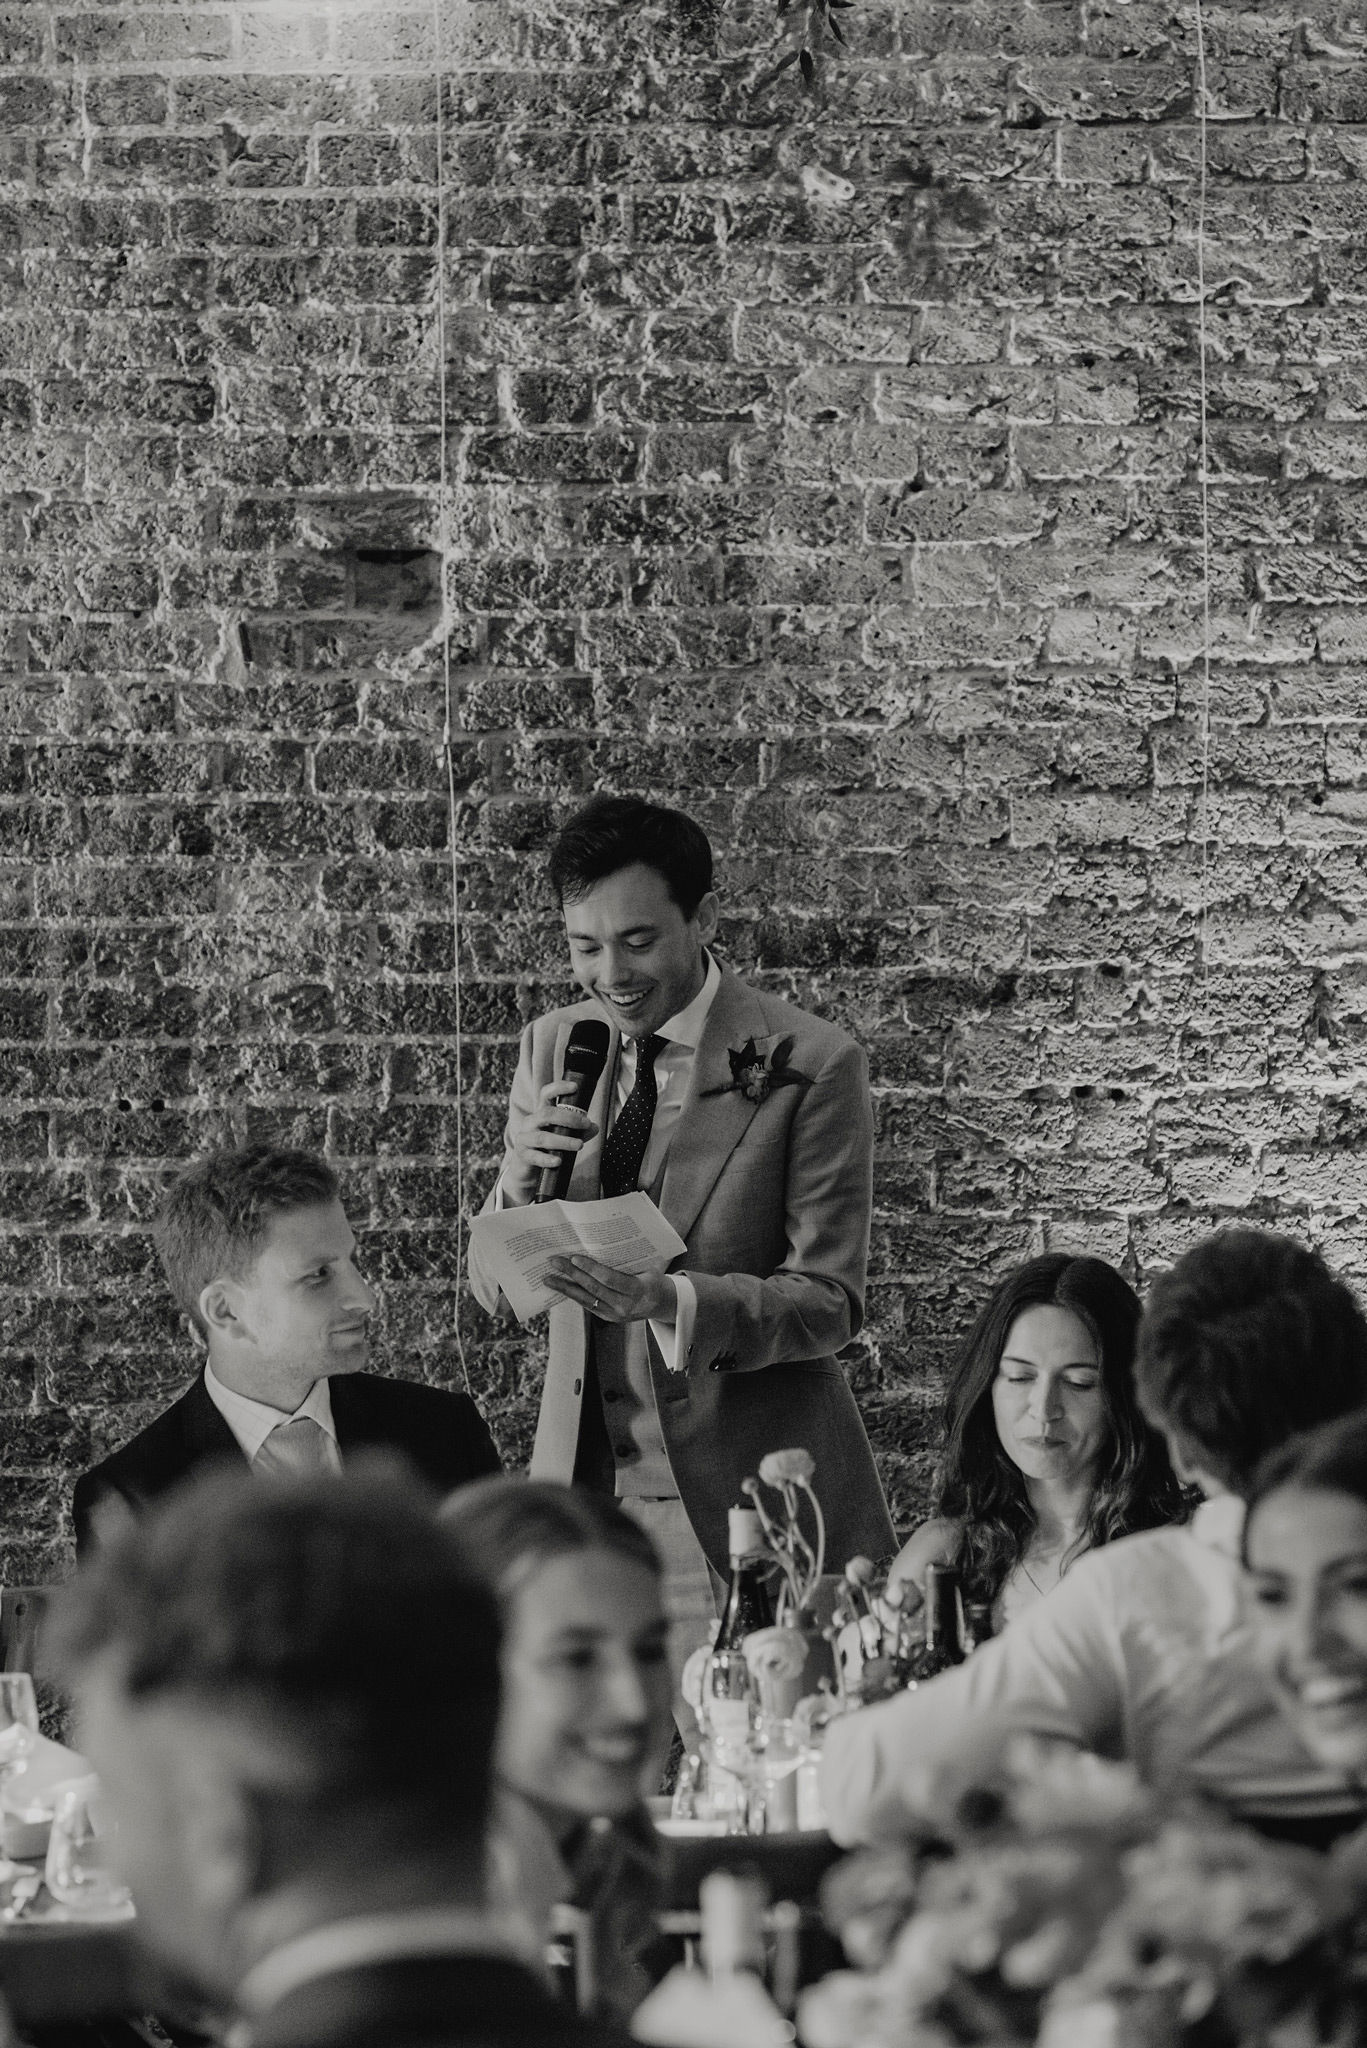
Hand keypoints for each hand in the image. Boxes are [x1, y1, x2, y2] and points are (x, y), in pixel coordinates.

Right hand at [510, 1079, 598, 1182]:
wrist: (527, 1169)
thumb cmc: (547, 1148)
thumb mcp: (563, 1136)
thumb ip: (579, 1132)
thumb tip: (594, 1127)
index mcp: (541, 1113)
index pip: (546, 1094)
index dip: (559, 1088)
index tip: (574, 1087)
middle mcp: (531, 1122)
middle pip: (547, 1114)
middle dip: (569, 1118)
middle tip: (586, 1124)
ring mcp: (524, 1138)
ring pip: (543, 1137)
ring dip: (563, 1140)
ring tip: (579, 1145)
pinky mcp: (522, 1155)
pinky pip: (535, 1156)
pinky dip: (547, 1159)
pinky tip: (558, 1161)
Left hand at [543, 1254, 674, 1324]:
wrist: (663, 1303)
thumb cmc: (655, 1279)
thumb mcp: (649, 1267)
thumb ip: (629, 1259)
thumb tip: (604, 1240)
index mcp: (638, 1290)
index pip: (609, 1279)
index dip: (591, 1268)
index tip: (574, 1257)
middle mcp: (625, 1306)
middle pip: (593, 1289)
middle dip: (572, 1274)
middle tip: (554, 1261)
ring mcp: (615, 1314)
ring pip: (585, 1300)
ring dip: (565, 1288)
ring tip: (548, 1278)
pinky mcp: (608, 1317)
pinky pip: (587, 1304)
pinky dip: (573, 1295)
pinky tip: (561, 1286)